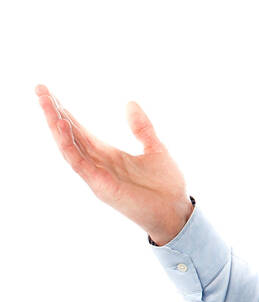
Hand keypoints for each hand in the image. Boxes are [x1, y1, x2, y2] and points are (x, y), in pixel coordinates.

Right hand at [35, 84, 194, 243]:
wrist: (176, 212)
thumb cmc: (166, 186)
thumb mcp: (155, 148)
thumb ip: (141, 127)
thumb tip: (129, 102)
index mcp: (109, 155)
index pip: (80, 130)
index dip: (66, 113)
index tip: (51, 93)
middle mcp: (98, 164)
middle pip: (70, 135)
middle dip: (53, 113)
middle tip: (39, 89)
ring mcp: (97, 175)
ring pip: (68, 146)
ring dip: (55, 124)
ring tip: (45, 101)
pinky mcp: (100, 185)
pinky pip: (79, 163)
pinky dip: (69, 145)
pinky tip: (63, 126)